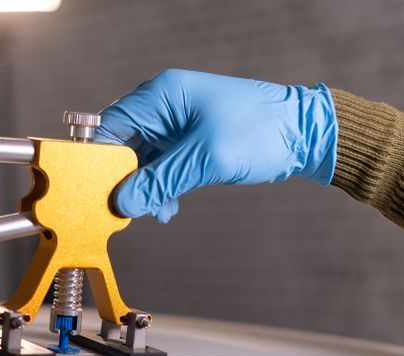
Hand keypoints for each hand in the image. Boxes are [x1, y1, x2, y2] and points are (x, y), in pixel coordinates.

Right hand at [96, 69, 337, 222]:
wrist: (305, 134)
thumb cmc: (260, 133)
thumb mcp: (207, 160)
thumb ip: (161, 181)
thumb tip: (122, 203)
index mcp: (163, 95)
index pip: (111, 127)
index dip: (100, 162)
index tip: (98, 193)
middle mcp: (164, 106)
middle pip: (122, 146)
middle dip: (124, 180)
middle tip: (129, 210)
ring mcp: (175, 124)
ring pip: (141, 161)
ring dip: (145, 189)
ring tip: (156, 212)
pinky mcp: (188, 142)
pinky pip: (161, 167)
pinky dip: (161, 188)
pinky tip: (168, 208)